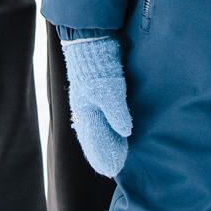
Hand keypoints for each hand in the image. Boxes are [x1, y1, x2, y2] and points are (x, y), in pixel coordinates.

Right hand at [61, 36, 131, 177]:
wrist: (91, 41)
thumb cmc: (100, 67)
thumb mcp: (110, 90)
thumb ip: (117, 112)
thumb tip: (125, 133)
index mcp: (86, 112)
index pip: (93, 142)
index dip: (102, 156)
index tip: (112, 169)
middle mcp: (85, 109)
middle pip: (92, 137)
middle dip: (102, 152)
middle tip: (113, 168)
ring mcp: (88, 100)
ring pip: (94, 128)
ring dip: (103, 141)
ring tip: (114, 153)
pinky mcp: (94, 91)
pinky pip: (97, 117)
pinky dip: (103, 127)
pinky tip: (111, 129)